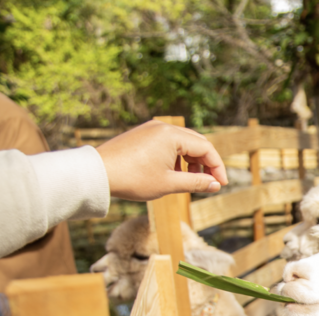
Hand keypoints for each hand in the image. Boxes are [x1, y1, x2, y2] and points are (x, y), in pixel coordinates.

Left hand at [96, 120, 228, 200]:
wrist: (97, 173)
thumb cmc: (133, 179)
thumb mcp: (169, 184)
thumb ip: (196, 183)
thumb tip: (215, 185)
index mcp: (172, 135)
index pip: (206, 149)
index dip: (217, 168)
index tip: (220, 185)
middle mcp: (163, 127)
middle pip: (197, 142)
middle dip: (206, 163)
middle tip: (209, 182)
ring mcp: (152, 128)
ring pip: (182, 142)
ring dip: (192, 160)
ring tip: (190, 179)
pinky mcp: (143, 134)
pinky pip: (168, 142)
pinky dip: (177, 156)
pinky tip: (172, 172)